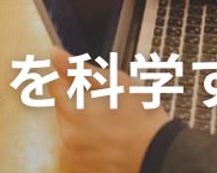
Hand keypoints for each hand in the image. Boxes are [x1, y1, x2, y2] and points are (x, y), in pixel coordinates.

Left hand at [51, 45, 170, 172]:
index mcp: (72, 112)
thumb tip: (56, 55)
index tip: (88, 81)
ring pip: (74, 126)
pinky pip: (84, 144)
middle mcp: (69, 136)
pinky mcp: (88, 165)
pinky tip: (113, 134)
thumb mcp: (113, 82)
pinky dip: (94, 137)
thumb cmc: (141, 116)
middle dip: (79, 99)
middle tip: (107, 99)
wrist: (161, 151)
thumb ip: (80, 69)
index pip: (55, 86)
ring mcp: (78, 154)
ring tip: (113, 118)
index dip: (72, 78)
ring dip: (87, 119)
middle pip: (63, 107)